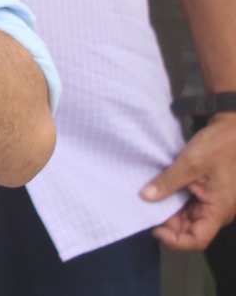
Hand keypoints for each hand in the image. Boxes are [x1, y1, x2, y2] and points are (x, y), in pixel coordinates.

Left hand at [144, 112, 235, 250]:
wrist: (234, 130)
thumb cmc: (220, 146)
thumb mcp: (190, 163)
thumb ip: (168, 182)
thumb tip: (146, 197)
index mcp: (218, 210)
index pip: (197, 240)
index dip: (175, 241)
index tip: (155, 229)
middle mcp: (218, 211)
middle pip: (190, 230)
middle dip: (168, 225)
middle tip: (146, 210)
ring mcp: (213, 203)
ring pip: (189, 219)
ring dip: (170, 213)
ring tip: (150, 200)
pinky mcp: (208, 194)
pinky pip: (190, 206)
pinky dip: (175, 203)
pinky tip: (160, 192)